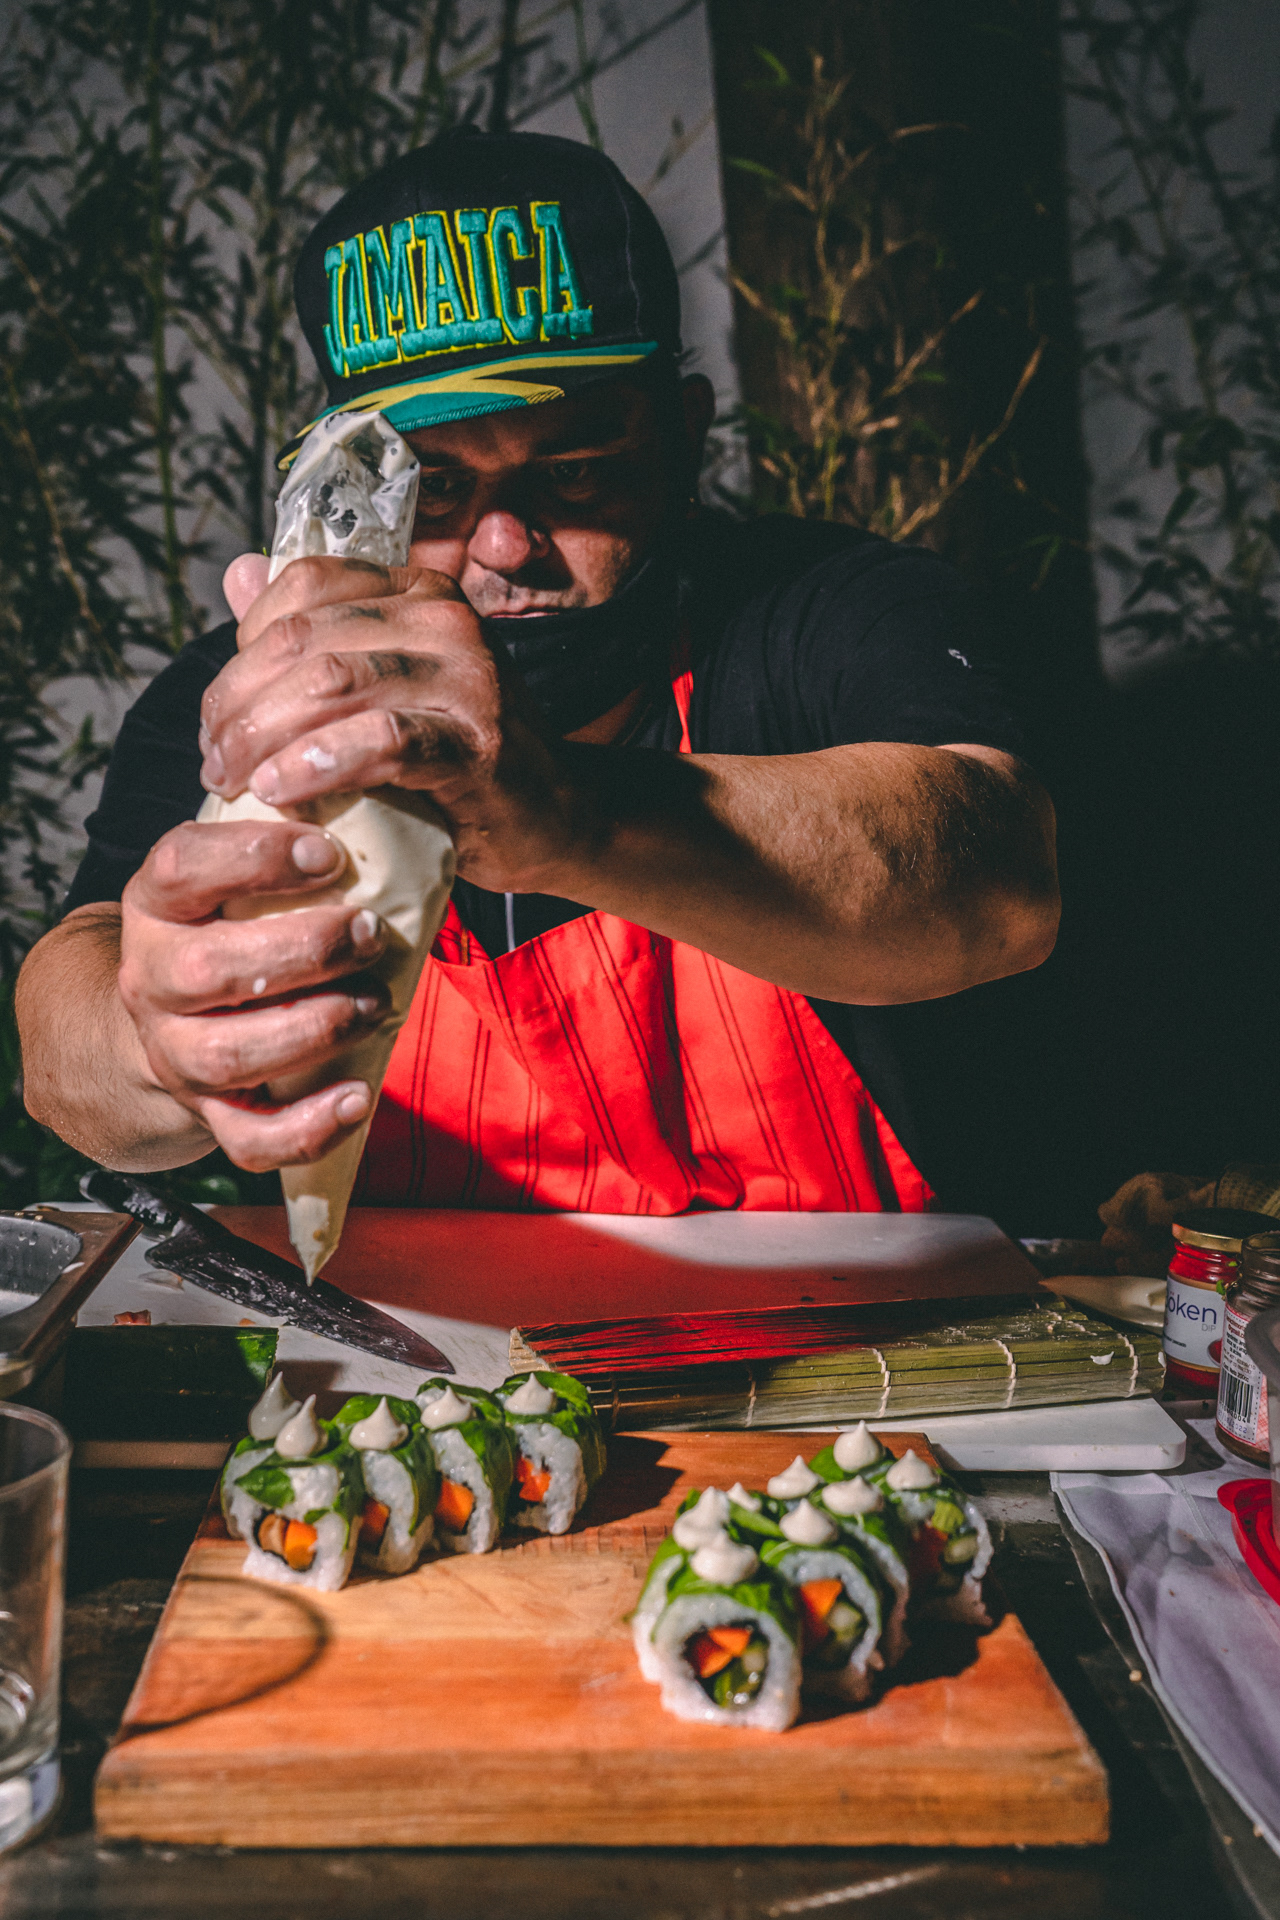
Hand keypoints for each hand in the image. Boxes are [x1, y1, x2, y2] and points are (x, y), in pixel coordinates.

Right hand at [118, 816, 394, 1169]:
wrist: (171, 1016)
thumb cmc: (230, 926)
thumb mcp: (233, 874)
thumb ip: (277, 839)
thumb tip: (363, 775)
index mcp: (156, 903)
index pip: (182, 867)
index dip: (254, 859)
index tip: (327, 851)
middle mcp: (150, 977)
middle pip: (207, 969)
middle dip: (303, 950)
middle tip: (368, 931)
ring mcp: (173, 1050)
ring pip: (227, 1055)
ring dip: (313, 1029)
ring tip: (375, 1004)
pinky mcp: (208, 1111)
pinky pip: (249, 1138)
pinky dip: (308, 1126)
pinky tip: (358, 1096)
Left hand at [204, 553, 577, 893]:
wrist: (549, 820)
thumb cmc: (456, 757)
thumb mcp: (382, 684)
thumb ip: (312, 631)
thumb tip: (236, 570)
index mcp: (418, 592)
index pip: (301, 588)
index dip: (239, 650)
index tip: (219, 717)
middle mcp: (445, 619)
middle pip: (302, 640)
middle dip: (236, 704)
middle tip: (214, 761)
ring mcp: (467, 676)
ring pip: (330, 683)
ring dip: (262, 737)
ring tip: (234, 781)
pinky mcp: (476, 743)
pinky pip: (380, 741)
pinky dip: (318, 765)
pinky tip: (279, 792)